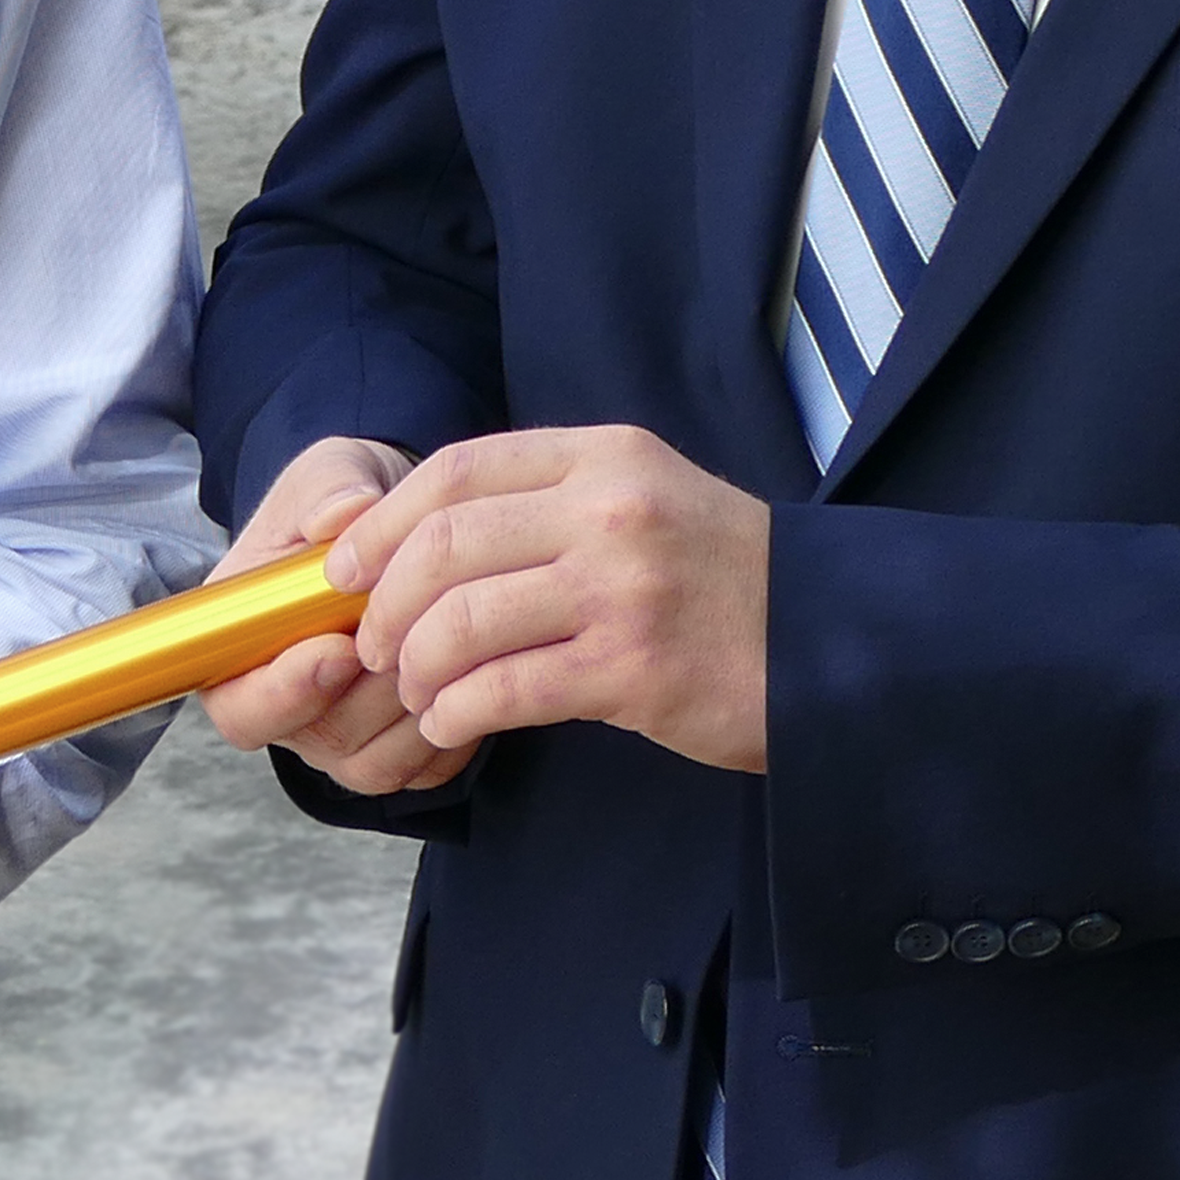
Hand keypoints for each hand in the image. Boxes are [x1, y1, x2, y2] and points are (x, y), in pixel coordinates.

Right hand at [199, 435, 481, 796]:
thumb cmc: (350, 501)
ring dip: (422, 700)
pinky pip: (426, 767)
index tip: (337, 650)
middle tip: (420, 628)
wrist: (400, 526)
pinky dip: (456, 726)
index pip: (238, 705)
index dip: (281, 692)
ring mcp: (339, 735)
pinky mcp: (393, 751)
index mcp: (241, 643)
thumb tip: (345, 514)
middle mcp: (284, 703)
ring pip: (378, 759)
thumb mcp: (332, 471)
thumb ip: (329, 487)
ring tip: (450, 635)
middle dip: (377, 685)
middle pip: (320, 736)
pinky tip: (472, 667)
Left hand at [346, 425, 770, 772]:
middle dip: (384, 602)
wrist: (833, 641)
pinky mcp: (635, 670)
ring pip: (464, 620)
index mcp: (607, 457)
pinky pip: (507, 689)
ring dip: (417, 665)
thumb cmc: (723, 580)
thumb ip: (550, 502)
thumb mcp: (645, 499)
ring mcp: (624, 589)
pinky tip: (453, 722)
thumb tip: (421, 537)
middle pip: (446, 544)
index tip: (346, 568)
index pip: (459, 471)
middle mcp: (612, 511)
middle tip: (373, 644)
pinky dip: (458, 710)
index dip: (383, 522)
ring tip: (417, 689)